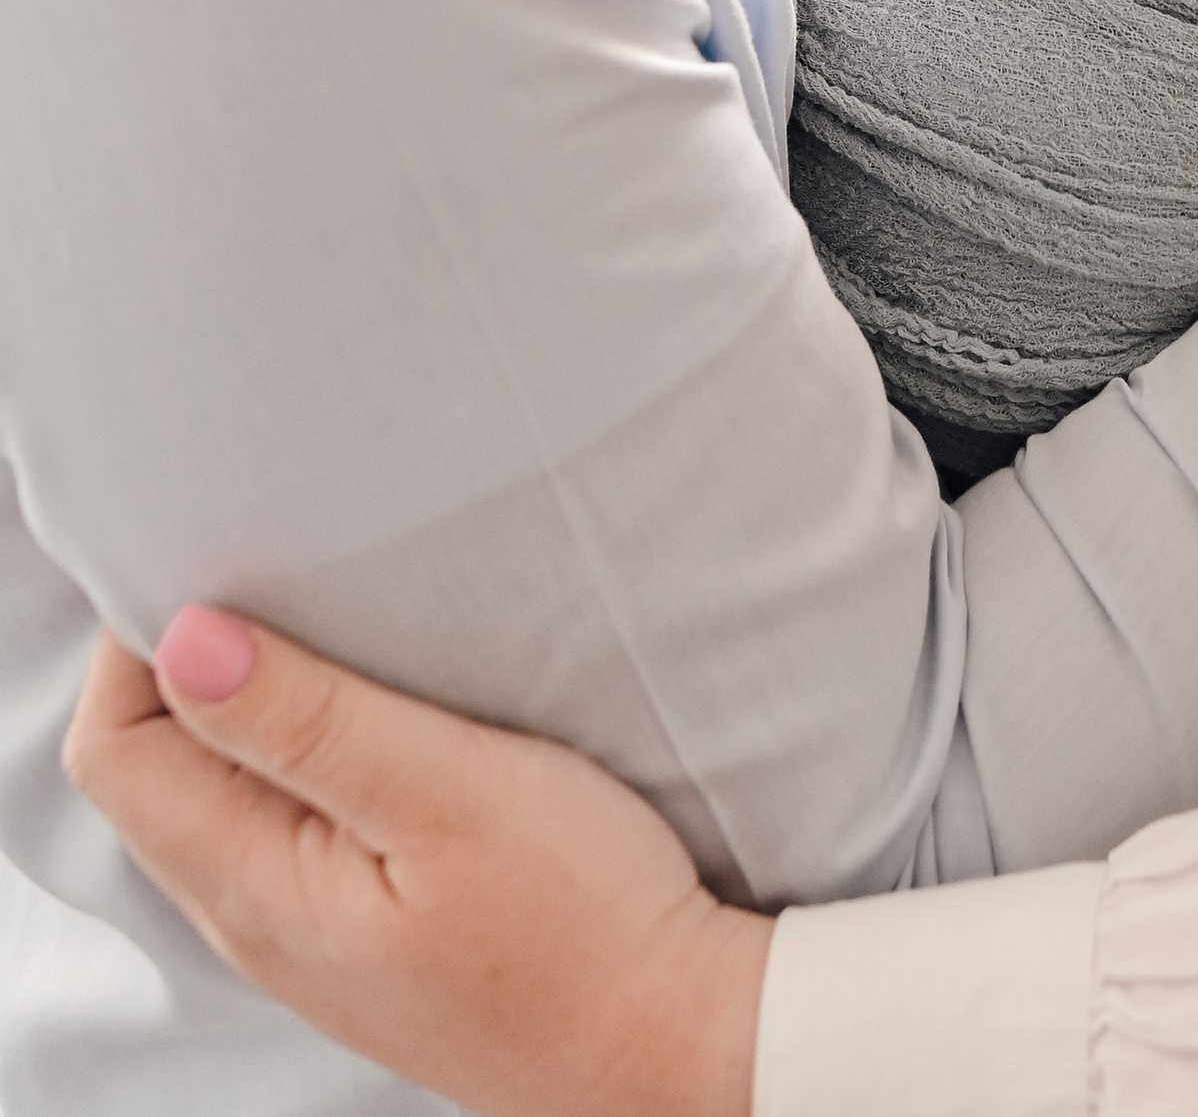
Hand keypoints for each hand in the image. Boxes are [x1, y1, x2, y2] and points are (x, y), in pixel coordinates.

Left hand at [63, 609, 766, 1116]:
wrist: (670, 1048)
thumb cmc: (580, 920)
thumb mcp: (450, 795)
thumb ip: (312, 722)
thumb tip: (184, 639)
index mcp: (257, 887)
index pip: (115, 748)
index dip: (142, 641)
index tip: (231, 562)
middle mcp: (254, 919)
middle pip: (150, 768)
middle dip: (185, 657)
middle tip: (281, 569)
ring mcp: (304, 933)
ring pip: (212, 793)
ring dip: (245, 701)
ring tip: (332, 621)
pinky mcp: (358, 931)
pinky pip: (276, 822)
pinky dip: (293, 747)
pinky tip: (371, 710)